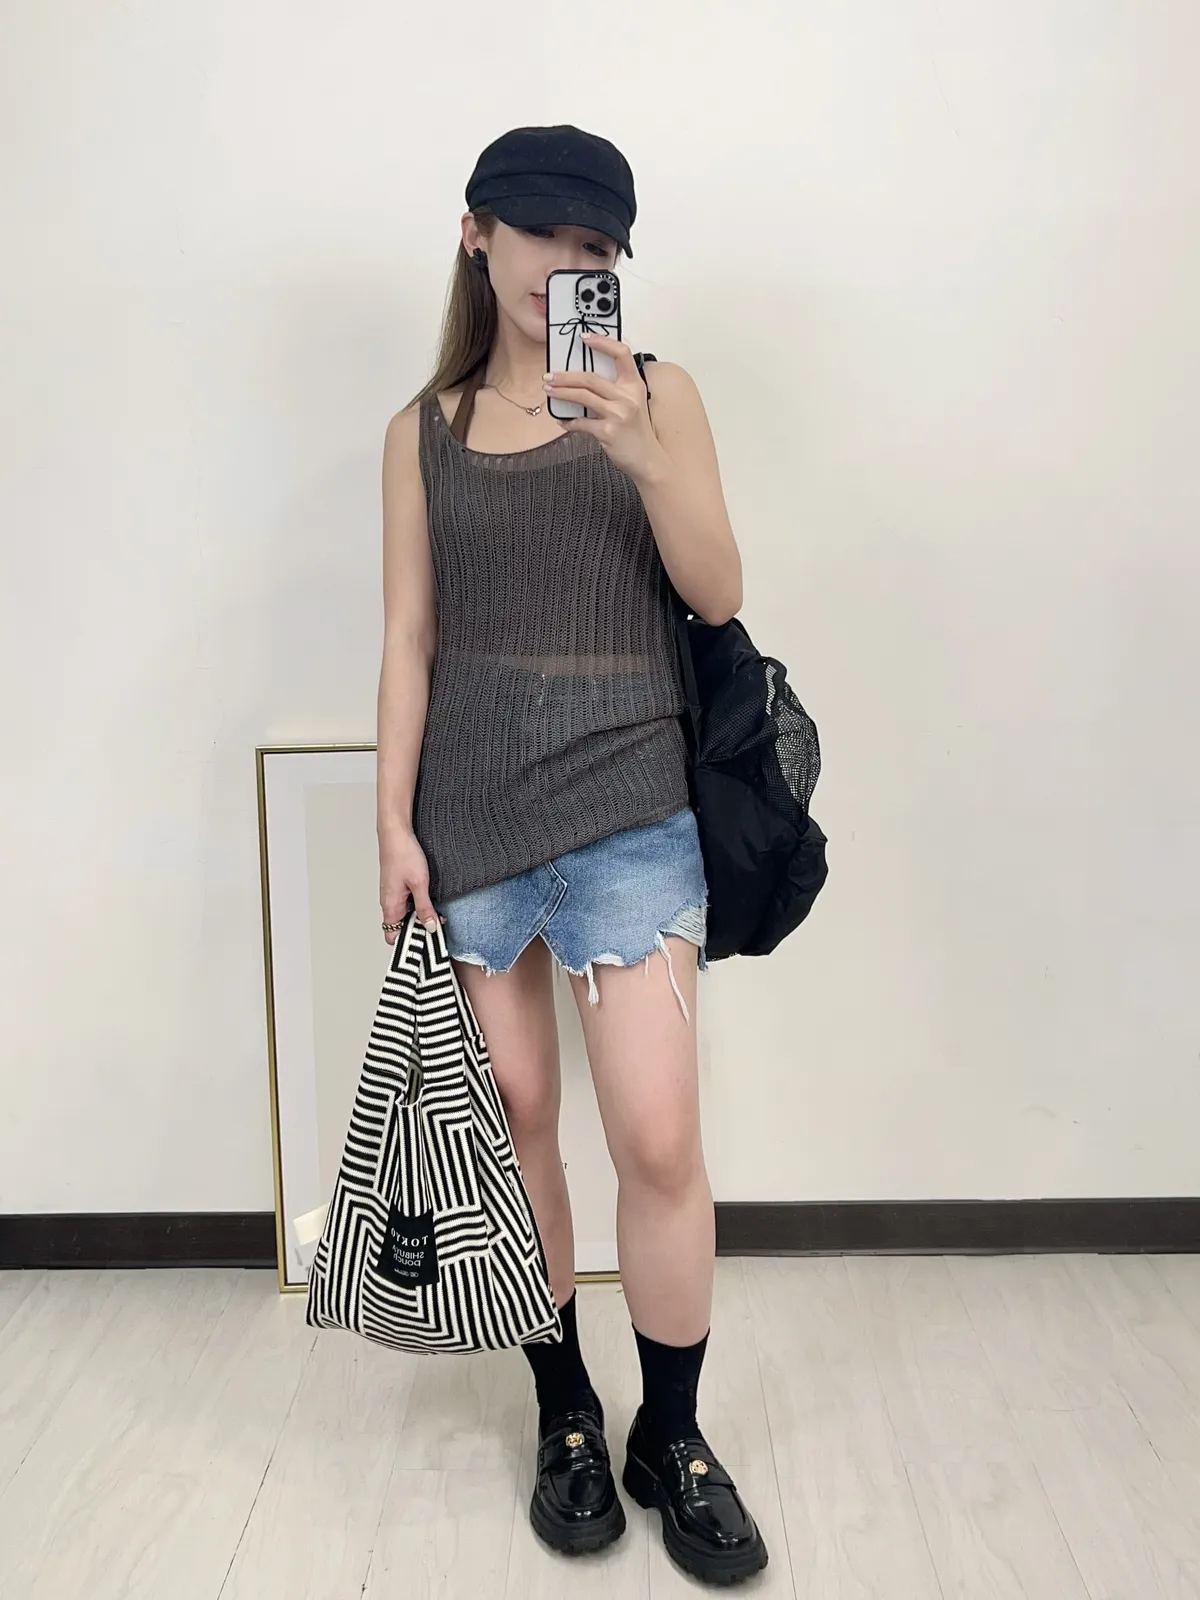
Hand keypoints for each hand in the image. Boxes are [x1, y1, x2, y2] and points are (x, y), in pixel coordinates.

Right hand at [379, 828, 439, 944]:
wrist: (396, 832)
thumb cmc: (403, 854)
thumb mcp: (419, 884)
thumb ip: (424, 907)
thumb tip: (429, 927)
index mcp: (390, 906)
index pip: (392, 936)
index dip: (408, 943)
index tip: (427, 943)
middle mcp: (389, 902)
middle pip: (401, 927)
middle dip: (418, 930)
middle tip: (437, 929)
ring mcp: (393, 894)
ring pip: (405, 914)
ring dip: (420, 916)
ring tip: (437, 915)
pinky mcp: (398, 885)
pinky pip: (407, 903)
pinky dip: (419, 905)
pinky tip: (432, 900)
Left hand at [544, 332, 666, 481]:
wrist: (647, 459)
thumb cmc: (638, 432)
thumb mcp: (634, 403)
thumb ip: (616, 389)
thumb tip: (586, 379)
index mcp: (635, 385)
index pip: (621, 353)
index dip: (602, 342)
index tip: (584, 338)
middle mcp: (628, 397)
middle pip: (591, 378)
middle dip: (565, 375)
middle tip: (550, 375)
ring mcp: (618, 414)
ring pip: (583, 396)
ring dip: (562, 392)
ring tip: (549, 390)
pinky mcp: (608, 431)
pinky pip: (581, 422)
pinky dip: (568, 421)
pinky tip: (562, 421)